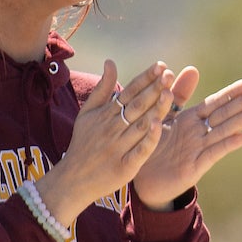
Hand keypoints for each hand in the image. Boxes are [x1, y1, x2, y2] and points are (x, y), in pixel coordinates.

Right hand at [33, 59, 175, 222]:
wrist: (72, 179)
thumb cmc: (83, 143)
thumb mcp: (87, 113)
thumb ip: (102, 88)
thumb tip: (110, 61)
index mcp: (106, 114)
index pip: (129, 92)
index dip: (145, 78)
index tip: (161, 66)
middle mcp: (112, 128)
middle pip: (137, 105)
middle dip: (154, 89)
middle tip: (169, 75)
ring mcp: (119, 147)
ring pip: (141, 125)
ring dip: (155, 109)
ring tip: (169, 93)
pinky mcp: (125, 166)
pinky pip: (140, 150)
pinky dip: (149, 139)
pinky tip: (159, 126)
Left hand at [132, 75, 241, 208]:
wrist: (142, 179)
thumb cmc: (153, 145)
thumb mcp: (163, 116)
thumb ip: (178, 95)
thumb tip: (192, 69)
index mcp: (192, 118)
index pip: (217, 102)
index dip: (234, 92)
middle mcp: (199, 132)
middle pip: (225, 115)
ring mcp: (199, 149)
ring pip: (223, 132)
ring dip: (241, 121)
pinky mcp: (195, 167)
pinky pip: (212, 153)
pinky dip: (227, 144)